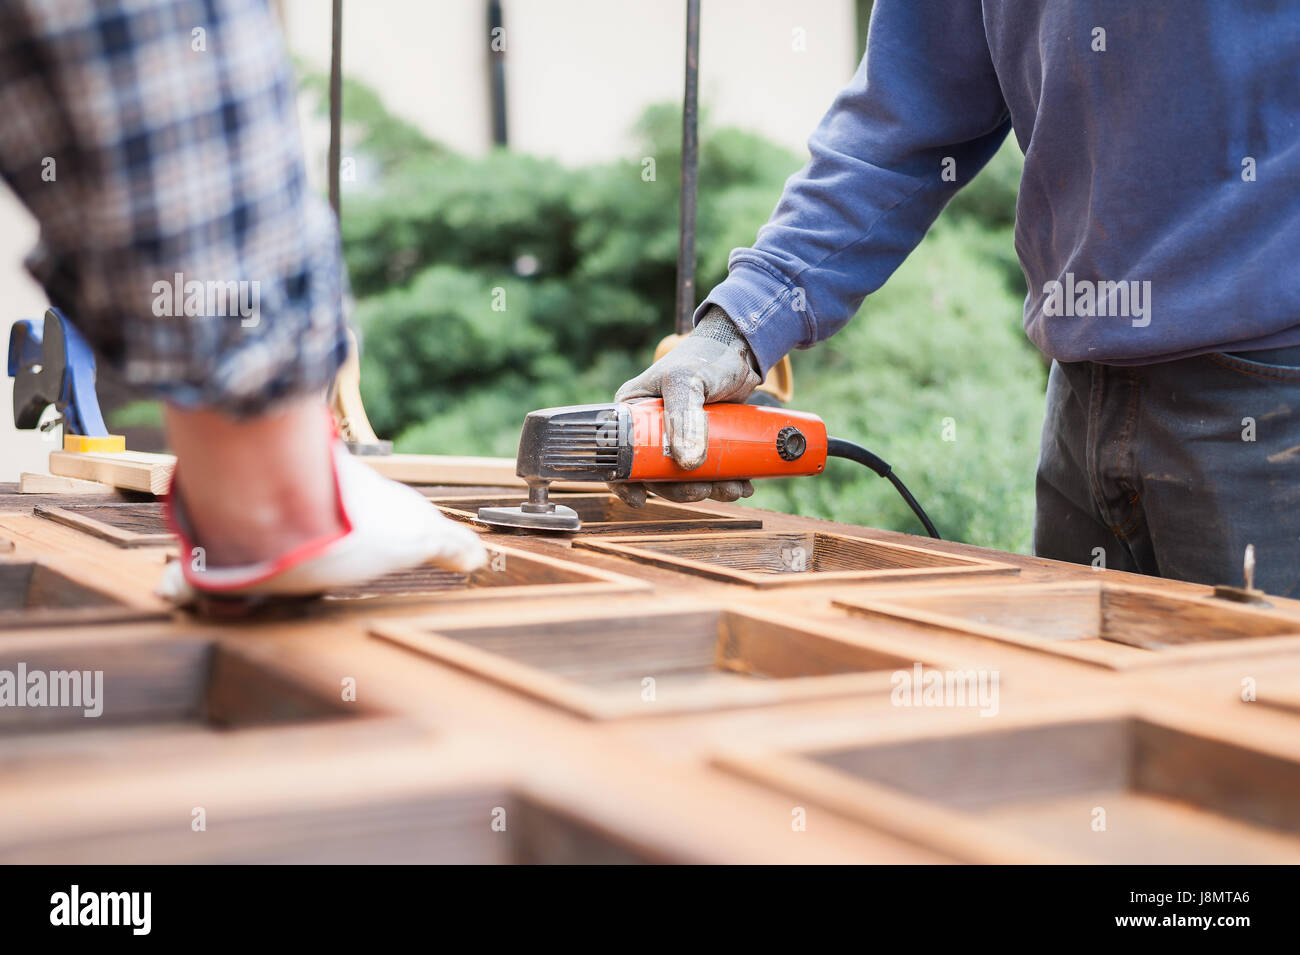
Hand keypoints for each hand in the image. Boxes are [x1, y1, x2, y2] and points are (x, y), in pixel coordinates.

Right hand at [611, 306, 761, 506]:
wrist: (741, 350)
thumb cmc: (705, 357)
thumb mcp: (687, 381)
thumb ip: (684, 418)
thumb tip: (686, 464)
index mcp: (631, 413)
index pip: (617, 454)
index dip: (624, 482)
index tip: (641, 499)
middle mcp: (649, 429)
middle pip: (655, 474)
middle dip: (681, 489)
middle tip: (704, 490)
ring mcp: (677, 438)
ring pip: (684, 478)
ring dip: (708, 489)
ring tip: (734, 488)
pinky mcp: (702, 443)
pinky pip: (707, 472)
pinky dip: (724, 482)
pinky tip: (742, 483)